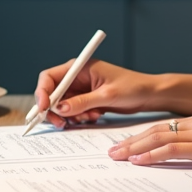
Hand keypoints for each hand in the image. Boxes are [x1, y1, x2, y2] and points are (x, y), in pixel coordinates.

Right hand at [34, 59, 159, 128]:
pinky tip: (94, 116)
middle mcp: (77, 77)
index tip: (43, 108)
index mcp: (79, 67)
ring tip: (89, 117)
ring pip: (61, 106)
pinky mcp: (87, 100)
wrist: (149, 95)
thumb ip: (82, 102)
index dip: (42, 92)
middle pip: (52, 94)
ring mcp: (81, 89)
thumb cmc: (133, 87)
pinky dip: (79, 117)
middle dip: (54, 110)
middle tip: (61, 123)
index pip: (49, 77)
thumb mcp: (107, 95)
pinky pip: (73, 111)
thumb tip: (59, 109)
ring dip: (70, 115)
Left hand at [107, 112, 191, 169]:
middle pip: (156, 129)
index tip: (128, 143)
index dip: (144, 135)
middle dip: (131, 140)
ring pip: (159, 137)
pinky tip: (138, 160)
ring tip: (117, 156)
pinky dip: (152, 154)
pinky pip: (172, 149)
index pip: (165, 126)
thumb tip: (189, 155)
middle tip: (112, 150)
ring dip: (134, 147)